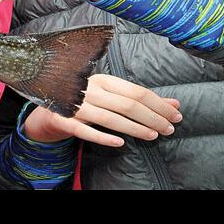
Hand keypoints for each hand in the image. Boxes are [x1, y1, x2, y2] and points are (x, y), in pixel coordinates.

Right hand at [22, 75, 181, 146]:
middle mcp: (90, 90)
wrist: (48, 106)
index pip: (137, 91)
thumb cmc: (87, 100)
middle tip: (170, 128)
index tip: (175, 114)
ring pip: (111, 118)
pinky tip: (120, 143)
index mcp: (103, 80)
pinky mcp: (65, 120)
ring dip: (135, 128)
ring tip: (154, 135)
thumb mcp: (112, 94)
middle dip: (153, 117)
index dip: (159, 103)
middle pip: (128, 104)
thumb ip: (141, 99)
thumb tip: (175, 104)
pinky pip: (86, 131)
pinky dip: (103, 137)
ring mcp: (76, 105)